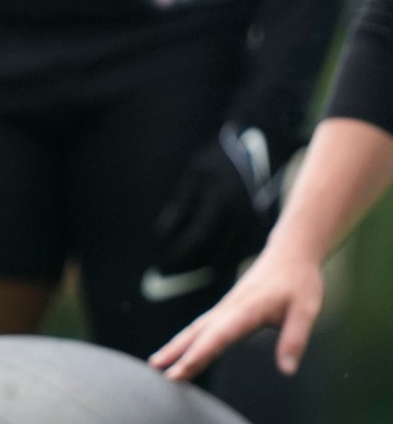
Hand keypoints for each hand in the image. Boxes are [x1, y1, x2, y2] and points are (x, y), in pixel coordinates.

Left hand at [150, 122, 280, 282]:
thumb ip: (180, 204)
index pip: (197, 238)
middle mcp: (242, 216)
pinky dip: (222, 259)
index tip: (162, 266)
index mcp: (223, 202)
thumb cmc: (220, 158)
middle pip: (215, 254)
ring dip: (207, 268)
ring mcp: (255, 222)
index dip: (178, 254)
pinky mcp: (261, 225)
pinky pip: (240, 251)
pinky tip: (205, 264)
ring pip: (230, 256)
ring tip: (184, 275)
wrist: (260, 146)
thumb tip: (163, 234)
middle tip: (169, 276)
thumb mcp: (194, 173)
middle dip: (191, 269)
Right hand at [151, 243, 325, 380]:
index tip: (177, 374)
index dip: (195, 357)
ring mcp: (224, 307)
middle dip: (176, 355)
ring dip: (174, 346)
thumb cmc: (300, 282)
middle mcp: (229, 309)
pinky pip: (200, 325)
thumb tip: (287, 370)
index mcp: (246, 311)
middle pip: (197, 335)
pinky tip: (177, 348)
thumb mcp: (307, 310)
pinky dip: (185, 339)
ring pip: (194, 329)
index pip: (216, 338)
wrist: (290, 254)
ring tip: (155, 363)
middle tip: (156, 374)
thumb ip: (294, 340)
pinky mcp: (225, 308)